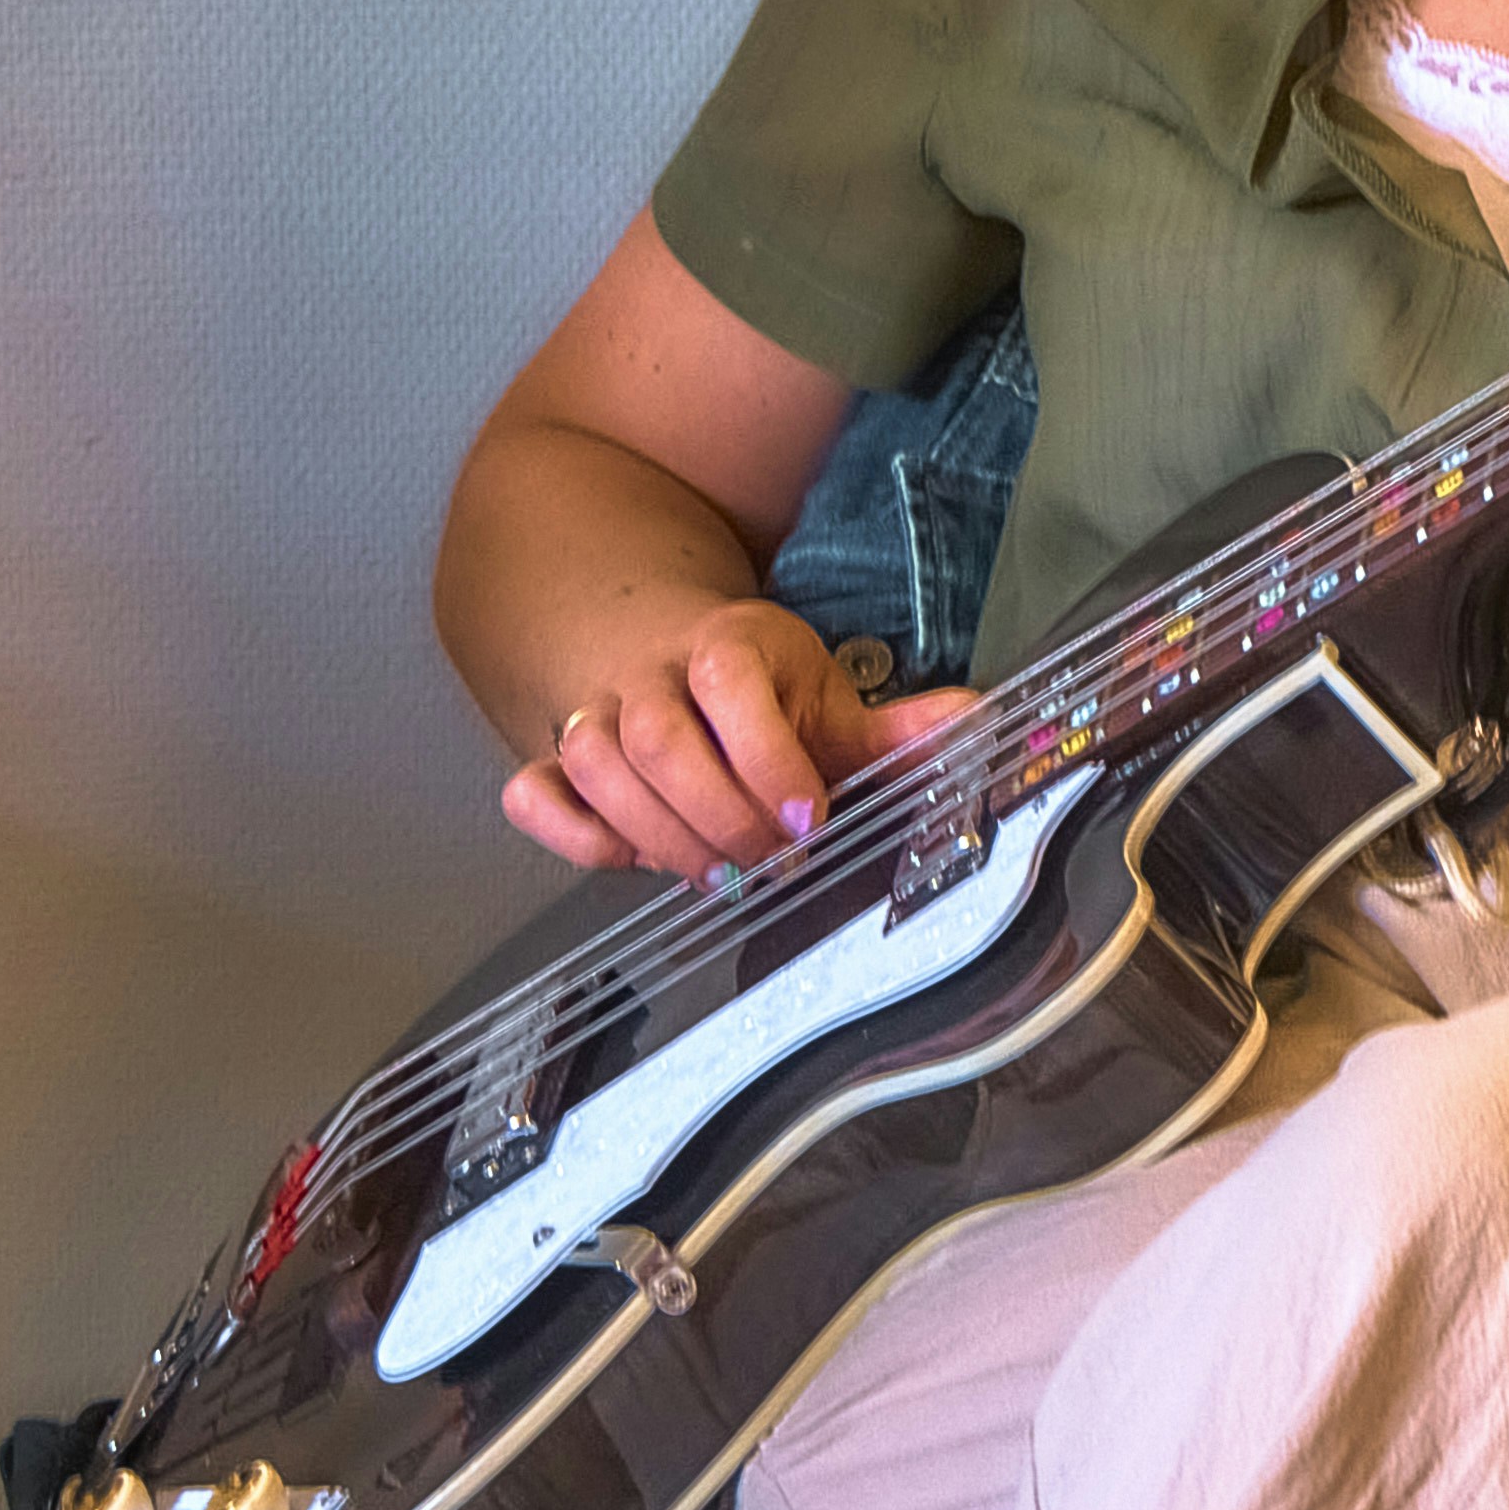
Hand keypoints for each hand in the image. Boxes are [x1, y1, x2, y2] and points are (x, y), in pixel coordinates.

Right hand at [498, 596, 977, 876]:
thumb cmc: (749, 683)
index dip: (768, 758)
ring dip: (656, 835)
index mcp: (726, 647)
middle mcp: (650, 677)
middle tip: (769, 863)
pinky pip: (534, 793)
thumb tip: (975, 724)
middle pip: (659, 740)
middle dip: (718, 817)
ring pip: (596, 766)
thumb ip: (892, 727)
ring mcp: (593, 716)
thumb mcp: (824, 693)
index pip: (732, 685)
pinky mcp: (552, 760)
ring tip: (716, 871)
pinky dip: (569, 832)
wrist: (644, 638)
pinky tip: (623, 856)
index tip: (810, 818)